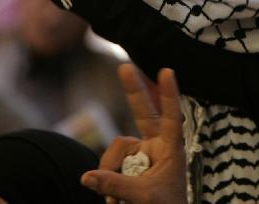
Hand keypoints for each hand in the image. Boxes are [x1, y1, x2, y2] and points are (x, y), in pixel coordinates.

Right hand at [81, 66, 187, 203]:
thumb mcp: (143, 197)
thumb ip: (116, 184)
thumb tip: (86, 177)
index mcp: (171, 149)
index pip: (171, 117)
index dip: (169, 95)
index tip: (167, 71)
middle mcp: (156, 146)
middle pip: (143, 113)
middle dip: (133, 91)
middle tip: (125, 67)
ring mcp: (140, 155)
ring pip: (116, 149)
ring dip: (110, 172)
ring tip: (117, 201)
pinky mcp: (127, 166)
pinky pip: (108, 164)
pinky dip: (106, 179)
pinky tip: (113, 200)